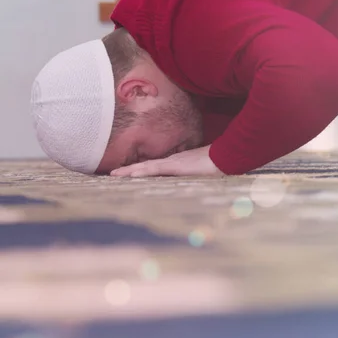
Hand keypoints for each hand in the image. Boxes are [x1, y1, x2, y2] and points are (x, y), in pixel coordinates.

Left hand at [110, 145, 224, 177]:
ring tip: (114, 174)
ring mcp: (173, 163)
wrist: (226, 156)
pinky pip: (155, 169)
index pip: (154, 167)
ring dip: (129, 171)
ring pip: (146, 167)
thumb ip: (196, 175)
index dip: (140, 170)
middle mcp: (171, 161)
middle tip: (112, 174)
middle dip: (129, 170)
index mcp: (177, 163)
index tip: (127, 174)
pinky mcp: (175, 165)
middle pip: (146, 166)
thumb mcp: (204, 172)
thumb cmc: (218, 164)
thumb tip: (194, 181)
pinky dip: (142, 171)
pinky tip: (131, 174)